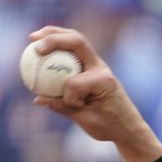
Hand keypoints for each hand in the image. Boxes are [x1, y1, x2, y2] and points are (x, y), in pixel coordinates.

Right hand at [27, 26, 161, 161]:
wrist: (129, 126)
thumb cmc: (111, 126)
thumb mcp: (87, 121)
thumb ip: (63, 108)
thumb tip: (38, 99)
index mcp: (103, 82)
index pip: (75, 82)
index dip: (67, 96)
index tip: (73, 107)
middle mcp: (102, 68)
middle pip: (77, 42)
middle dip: (54, 38)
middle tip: (32, 42)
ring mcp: (98, 64)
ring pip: (76, 40)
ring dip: (54, 34)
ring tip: (33, 37)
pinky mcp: (93, 66)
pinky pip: (74, 50)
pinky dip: (58, 44)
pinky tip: (42, 47)